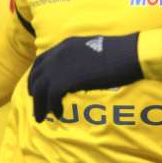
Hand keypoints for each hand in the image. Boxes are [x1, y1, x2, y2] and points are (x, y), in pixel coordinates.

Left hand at [28, 33, 142, 122]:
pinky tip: (58, 114)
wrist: (127, 54)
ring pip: (40, 89)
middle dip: (34, 91)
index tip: (36, 87)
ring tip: (41, 117)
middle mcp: (59, 53)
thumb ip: (80, 58)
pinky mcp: (65, 80)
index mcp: (66, 45)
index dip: (37, 75)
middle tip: (37, 105)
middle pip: (37, 75)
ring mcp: (60, 66)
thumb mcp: (93, 50)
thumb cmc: (119, 53)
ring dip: (39, 105)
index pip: (42, 60)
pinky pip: (51, 98)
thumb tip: (78, 72)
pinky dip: (52, 107)